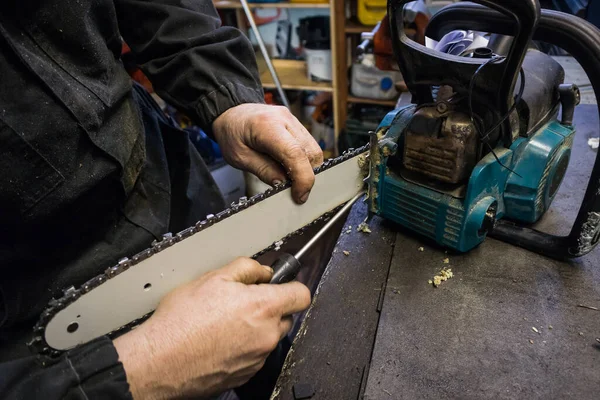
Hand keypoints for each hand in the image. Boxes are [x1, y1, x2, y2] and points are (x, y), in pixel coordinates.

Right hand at [114, 257, 310, 399]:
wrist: (160, 362)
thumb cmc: (181, 322)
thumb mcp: (212, 278)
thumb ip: (246, 268)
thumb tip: (262, 271)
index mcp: (263, 307)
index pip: (302, 295)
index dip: (292, 286)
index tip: (281, 285)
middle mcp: (267, 335)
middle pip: (286, 317)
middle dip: (270, 308)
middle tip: (243, 302)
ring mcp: (257, 358)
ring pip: (269, 337)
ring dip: (256, 329)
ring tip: (224, 323)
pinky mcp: (246, 375)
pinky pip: (254, 356)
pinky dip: (243, 348)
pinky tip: (219, 341)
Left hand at [212, 104, 323, 203]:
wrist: (231, 113)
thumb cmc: (232, 132)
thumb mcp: (240, 158)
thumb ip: (264, 171)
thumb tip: (284, 184)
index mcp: (267, 126)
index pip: (295, 153)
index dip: (302, 178)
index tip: (300, 195)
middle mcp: (284, 120)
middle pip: (310, 152)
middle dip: (306, 176)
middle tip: (294, 191)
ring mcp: (293, 120)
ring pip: (314, 150)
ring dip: (307, 169)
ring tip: (291, 178)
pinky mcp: (296, 124)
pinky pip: (309, 145)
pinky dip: (305, 161)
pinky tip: (291, 167)